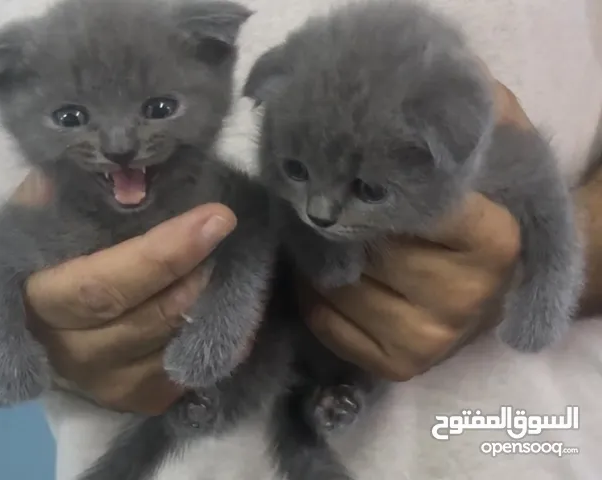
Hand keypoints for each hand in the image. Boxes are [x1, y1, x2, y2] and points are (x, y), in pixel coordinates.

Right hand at [13, 172, 236, 413]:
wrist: (35, 321)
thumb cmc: (42, 259)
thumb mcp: (35, 223)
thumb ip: (55, 203)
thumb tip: (97, 179)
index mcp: (39, 304)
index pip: (105, 285)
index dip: (163, 254)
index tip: (216, 217)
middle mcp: (71, 353)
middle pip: (147, 320)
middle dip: (197, 276)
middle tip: (226, 234)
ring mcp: (106, 383)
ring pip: (172, 348)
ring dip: (211, 306)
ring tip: (230, 264)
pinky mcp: (137, 398)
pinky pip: (187, 371)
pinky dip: (216, 338)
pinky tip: (231, 306)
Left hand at [301, 75, 525, 380]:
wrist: (494, 283)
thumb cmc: (476, 212)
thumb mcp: (479, 155)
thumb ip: (456, 123)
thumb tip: (401, 95)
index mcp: (491, 237)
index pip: (409, 201)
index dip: (370, 180)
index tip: (350, 164)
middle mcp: (464, 294)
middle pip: (362, 243)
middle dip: (336, 218)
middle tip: (325, 197)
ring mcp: (431, 336)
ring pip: (335, 283)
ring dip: (317, 256)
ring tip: (328, 237)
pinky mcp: (401, 363)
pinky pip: (326, 321)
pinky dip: (313, 294)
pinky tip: (328, 273)